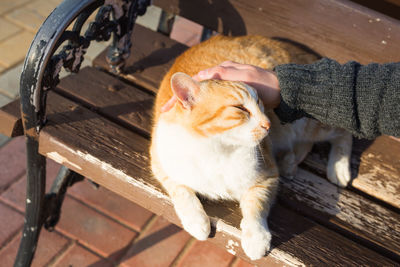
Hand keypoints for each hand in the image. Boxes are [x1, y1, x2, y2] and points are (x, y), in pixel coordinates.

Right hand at [161, 61, 280, 111]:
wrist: (281, 90)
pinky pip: (210, 97)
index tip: (169, 106)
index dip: (180, 94)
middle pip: (194, 87)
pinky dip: (200, 103)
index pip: (194, 81)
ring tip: (178, 113)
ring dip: (189, 102)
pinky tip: (197, 112)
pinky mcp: (230, 92)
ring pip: (201, 92)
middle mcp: (220, 75)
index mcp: (221, 71)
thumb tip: (202, 75)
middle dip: (180, 99)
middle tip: (167, 112)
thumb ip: (225, 76)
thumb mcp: (246, 79)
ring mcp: (225, 83)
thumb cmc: (264, 86)